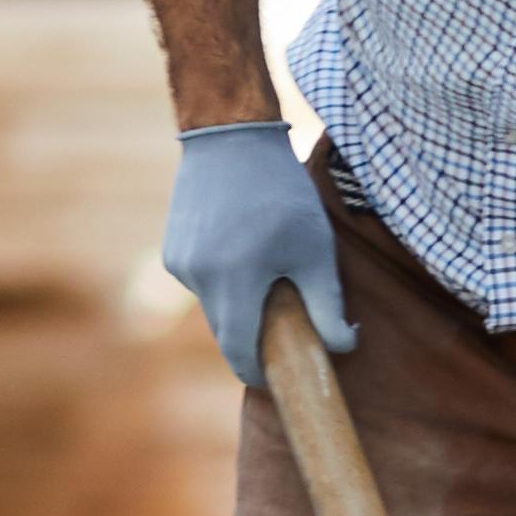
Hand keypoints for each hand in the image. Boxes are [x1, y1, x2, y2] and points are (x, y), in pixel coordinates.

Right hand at [162, 120, 354, 381]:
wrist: (231, 138)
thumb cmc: (281, 193)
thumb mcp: (315, 248)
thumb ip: (327, 305)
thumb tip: (343, 347)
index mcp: (236, 281)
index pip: (240, 350)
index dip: (256, 371)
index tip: (273, 377)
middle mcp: (199, 278)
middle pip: (225, 331)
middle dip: (250, 337)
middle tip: (280, 328)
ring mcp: (180, 265)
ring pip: (212, 306)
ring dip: (236, 304)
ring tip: (264, 271)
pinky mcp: (172, 250)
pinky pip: (200, 282)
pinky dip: (221, 280)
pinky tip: (240, 249)